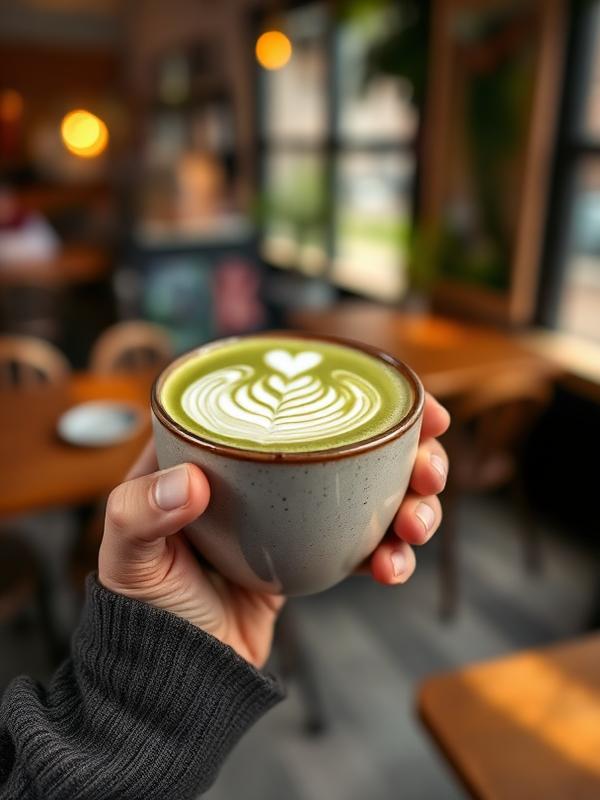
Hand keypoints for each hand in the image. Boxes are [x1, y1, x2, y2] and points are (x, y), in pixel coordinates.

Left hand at [98, 393, 448, 667]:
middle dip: (410, 451)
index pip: (303, 396)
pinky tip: (392, 568)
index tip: (414, 403)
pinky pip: (368, 544)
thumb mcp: (130, 554)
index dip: (365, 390)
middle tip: (430, 470)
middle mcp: (271, 470)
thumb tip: (191, 484)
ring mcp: (299, 512)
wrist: (175, 671)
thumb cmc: (145, 605)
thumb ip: (142, 513)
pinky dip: (391, 554)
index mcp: (228, 445)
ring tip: (418, 524)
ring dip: (413, 502)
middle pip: (358, 441)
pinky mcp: (316, 553)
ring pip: (377, 492)